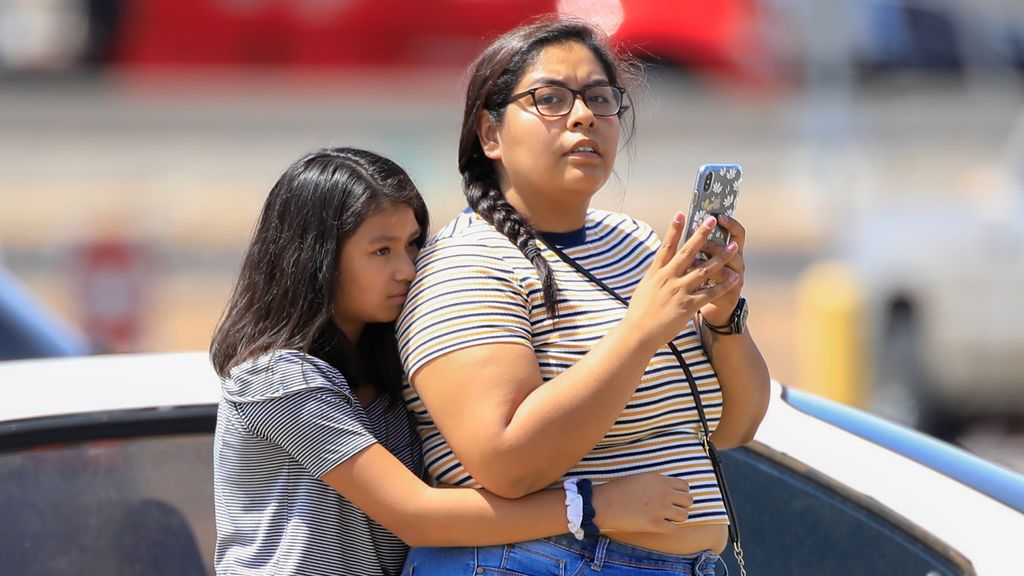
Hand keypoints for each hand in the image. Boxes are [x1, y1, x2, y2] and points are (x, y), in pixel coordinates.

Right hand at [591, 472, 692, 533]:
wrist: (603, 503)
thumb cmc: (618, 490)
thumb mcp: (641, 478)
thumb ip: (658, 483)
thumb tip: (671, 491)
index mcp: (660, 480)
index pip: (685, 486)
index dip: (681, 493)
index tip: (674, 498)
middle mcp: (664, 493)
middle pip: (688, 501)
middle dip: (681, 505)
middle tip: (671, 509)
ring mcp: (660, 509)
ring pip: (684, 515)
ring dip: (676, 517)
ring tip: (665, 518)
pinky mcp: (654, 524)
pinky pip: (673, 528)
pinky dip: (668, 528)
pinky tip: (658, 525)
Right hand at [623, 211, 739, 348]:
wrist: (638, 333)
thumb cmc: (639, 312)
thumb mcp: (644, 288)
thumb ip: (655, 275)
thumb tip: (660, 265)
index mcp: (656, 273)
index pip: (667, 246)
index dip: (674, 229)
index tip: (681, 213)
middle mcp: (668, 278)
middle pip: (688, 252)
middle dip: (701, 235)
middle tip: (712, 220)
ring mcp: (678, 291)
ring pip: (704, 270)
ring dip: (721, 257)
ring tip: (734, 246)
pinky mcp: (687, 306)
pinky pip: (709, 293)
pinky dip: (723, 285)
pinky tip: (734, 277)